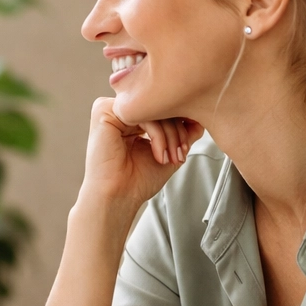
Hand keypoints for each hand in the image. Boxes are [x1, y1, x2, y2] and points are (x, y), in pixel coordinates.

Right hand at [78, 96, 203, 207]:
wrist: (118, 198)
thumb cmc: (136, 181)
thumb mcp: (169, 151)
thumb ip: (184, 133)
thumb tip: (200, 118)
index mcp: (132, 118)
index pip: (163, 107)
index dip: (181, 124)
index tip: (187, 144)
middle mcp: (122, 112)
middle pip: (160, 106)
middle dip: (178, 132)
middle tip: (180, 154)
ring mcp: (113, 110)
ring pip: (154, 109)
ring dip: (171, 136)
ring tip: (170, 157)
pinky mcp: (104, 112)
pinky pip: (143, 114)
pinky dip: (158, 135)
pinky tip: (158, 154)